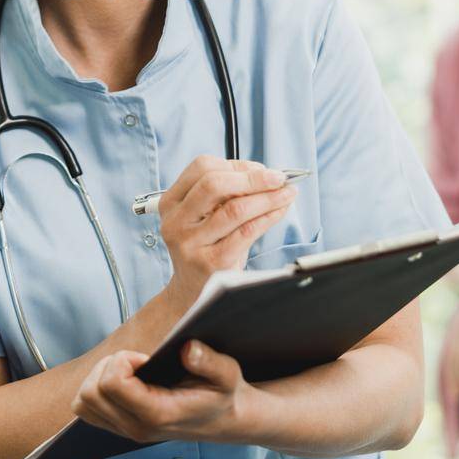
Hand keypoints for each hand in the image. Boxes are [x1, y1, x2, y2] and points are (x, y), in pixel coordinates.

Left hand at [72, 340, 255, 444]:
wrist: (226, 421)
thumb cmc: (223, 394)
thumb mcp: (227, 373)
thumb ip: (209, 361)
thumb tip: (187, 349)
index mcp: (158, 415)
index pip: (112, 384)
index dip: (123, 360)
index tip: (146, 358)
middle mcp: (136, 428)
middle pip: (91, 392)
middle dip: (108, 366)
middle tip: (136, 362)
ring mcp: (125, 431)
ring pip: (83, 402)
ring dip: (99, 377)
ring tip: (128, 371)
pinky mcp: (119, 429)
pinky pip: (87, 409)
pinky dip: (96, 390)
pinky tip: (121, 382)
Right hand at [157, 156, 297, 307]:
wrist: (192, 293)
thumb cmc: (205, 249)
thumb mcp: (203, 217)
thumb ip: (225, 194)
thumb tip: (263, 173)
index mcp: (171, 203)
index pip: (201, 168)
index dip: (236, 165)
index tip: (260, 170)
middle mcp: (176, 221)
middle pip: (214, 184)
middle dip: (253, 178)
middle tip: (278, 178)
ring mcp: (191, 243)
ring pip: (234, 208)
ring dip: (267, 197)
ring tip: (286, 194)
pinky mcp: (211, 262)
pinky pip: (246, 232)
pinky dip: (268, 218)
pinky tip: (279, 212)